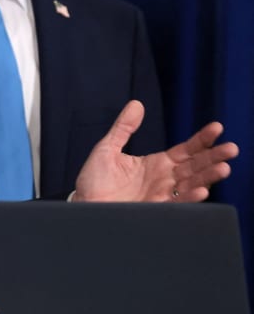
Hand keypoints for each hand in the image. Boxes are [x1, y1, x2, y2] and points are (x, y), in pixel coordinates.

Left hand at [73, 100, 238, 201]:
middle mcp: (164, 179)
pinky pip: (177, 203)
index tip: (217, 128)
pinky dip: (190, 197)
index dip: (202, 139)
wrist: (82, 205)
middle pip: (196, 166)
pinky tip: (202, 190)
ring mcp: (162, 195)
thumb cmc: (94, 180)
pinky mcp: (155, 210)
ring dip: (209, 177)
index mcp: (157, 163)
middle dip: (214, 157)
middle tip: (231, 149)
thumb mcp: (107, 148)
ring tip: (224, 168)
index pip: (186, 149)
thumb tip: (136, 104)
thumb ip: (123, 128)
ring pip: (192, 184)